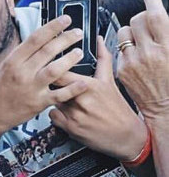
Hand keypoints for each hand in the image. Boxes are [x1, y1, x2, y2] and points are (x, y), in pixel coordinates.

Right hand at [0, 15, 90, 138]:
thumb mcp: (6, 66)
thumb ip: (23, 55)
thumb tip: (42, 40)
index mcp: (13, 60)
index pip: (35, 38)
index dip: (52, 27)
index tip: (65, 19)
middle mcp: (22, 72)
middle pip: (47, 51)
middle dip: (66, 39)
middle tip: (78, 33)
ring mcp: (31, 88)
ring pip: (55, 70)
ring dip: (70, 59)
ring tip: (79, 52)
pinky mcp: (38, 103)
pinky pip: (59, 95)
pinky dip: (73, 89)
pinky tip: (83, 82)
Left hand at [49, 39, 146, 160]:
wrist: (126, 136)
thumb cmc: (117, 108)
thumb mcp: (110, 81)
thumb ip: (102, 59)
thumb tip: (99, 40)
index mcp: (88, 85)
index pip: (60, 71)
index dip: (52, 66)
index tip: (49, 64)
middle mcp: (80, 100)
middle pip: (52, 86)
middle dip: (50, 82)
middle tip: (52, 82)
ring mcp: (74, 115)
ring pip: (51, 100)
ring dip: (54, 99)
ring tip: (65, 99)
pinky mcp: (70, 128)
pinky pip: (52, 116)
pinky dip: (56, 114)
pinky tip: (66, 113)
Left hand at [117, 0, 168, 122]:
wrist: (166, 107)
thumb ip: (168, 34)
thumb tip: (160, 15)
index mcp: (168, 47)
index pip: (156, 15)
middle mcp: (149, 53)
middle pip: (137, 20)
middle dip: (142, 18)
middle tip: (148, 25)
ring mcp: (133, 62)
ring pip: (124, 32)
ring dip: (132, 33)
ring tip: (142, 43)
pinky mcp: (122, 70)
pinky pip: (120, 48)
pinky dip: (127, 49)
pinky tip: (137, 57)